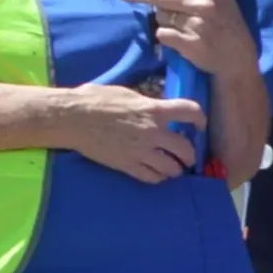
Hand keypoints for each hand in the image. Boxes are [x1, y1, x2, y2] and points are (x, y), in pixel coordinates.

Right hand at [57, 82, 205, 182]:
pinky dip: (158, 177)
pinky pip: (151, 177)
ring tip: (173, 167)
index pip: (190, 112)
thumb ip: (147, 104)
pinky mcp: (127, 165)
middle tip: (188, 156)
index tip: (200, 125)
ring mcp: (141, 151)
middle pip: (185, 148)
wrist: (72, 118)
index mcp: (154, 110)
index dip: (200, 119)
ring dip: (175, 168)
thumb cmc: (96, 99)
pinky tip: (156, 174)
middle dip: (190, 154)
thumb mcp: (128, 94)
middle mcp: (153, 132)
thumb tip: (157, 108)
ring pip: (171, 168)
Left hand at [118, 0, 259, 80]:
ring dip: (163, 20)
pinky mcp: (189, 44)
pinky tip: (179, 39)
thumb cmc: (228, 21)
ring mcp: (195, 24)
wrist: (239, 57)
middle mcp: (201, 4)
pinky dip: (165, 36)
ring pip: (160, 17)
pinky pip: (163, 35)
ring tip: (179, 25)